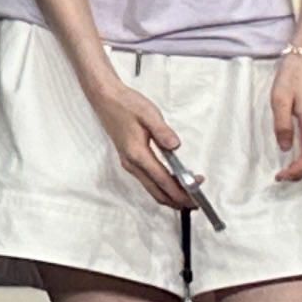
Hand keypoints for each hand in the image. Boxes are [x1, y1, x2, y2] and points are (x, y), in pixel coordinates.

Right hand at [86, 67, 197, 213]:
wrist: (105, 98)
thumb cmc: (127, 104)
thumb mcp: (149, 113)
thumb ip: (162, 131)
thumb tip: (176, 146)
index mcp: (138, 154)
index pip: (162, 180)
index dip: (180, 191)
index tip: (196, 197)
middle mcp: (131, 163)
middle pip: (156, 192)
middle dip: (176, 200)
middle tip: (196, 203)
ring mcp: (128, 163)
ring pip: (151, 189)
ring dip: (169, 195)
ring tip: (189, 195)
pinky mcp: (129, 160)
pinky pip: (147, 181)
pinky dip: (161, 187)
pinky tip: (173, 182)